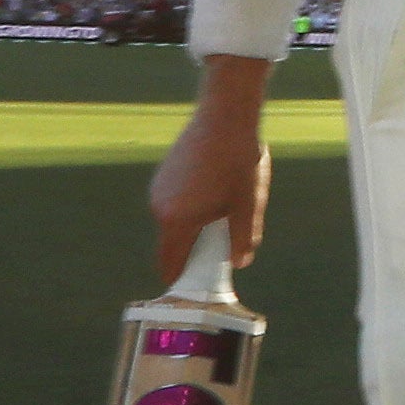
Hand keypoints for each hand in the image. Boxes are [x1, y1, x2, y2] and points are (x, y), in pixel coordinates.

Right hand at [147, 78, 270, 281]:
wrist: (226, 117)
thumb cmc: (238, 161)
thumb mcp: (247, 205)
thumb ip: (243, 238)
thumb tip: (240, 262)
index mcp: (176, 220)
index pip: (169, 263)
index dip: (180, 278)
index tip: (194, 287)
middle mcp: (159, 207)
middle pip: (171, 243)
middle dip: (192, 250)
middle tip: (219, 248)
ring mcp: (158, 189)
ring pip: (173, 222)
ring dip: (193, 226)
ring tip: (223, 212)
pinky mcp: (163, 174)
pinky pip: (173, 203)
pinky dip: (189, 207)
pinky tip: (214, 193)